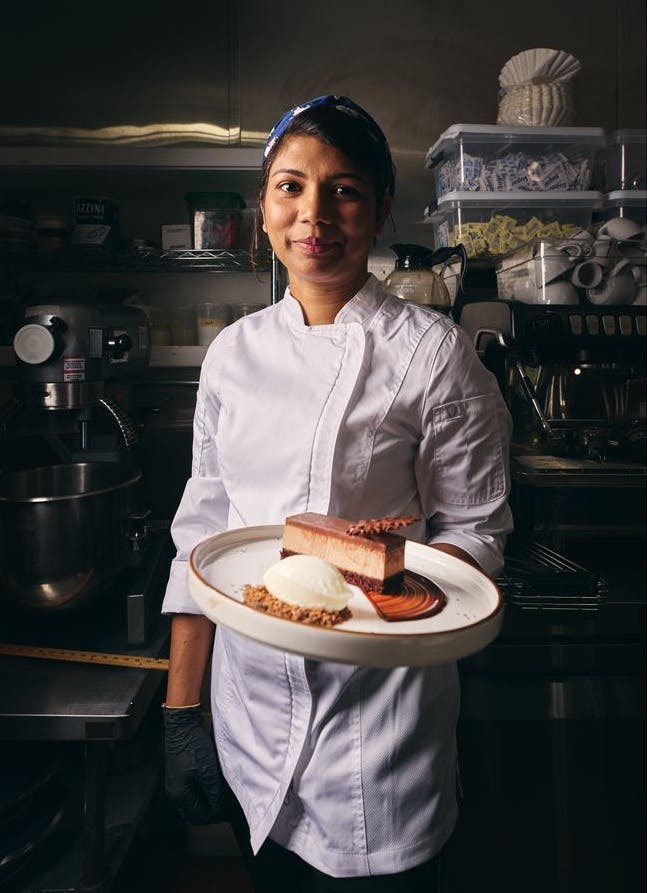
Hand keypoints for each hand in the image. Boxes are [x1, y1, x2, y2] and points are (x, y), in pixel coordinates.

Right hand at [163, 705, 231, 824]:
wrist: (181, 726)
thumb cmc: (193, 745)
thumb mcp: (208, 771)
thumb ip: (213, 793)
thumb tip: (219, 809)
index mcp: (180, 795)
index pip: (199, 818)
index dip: (215, 815)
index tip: (227, 809)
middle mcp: (174, 794)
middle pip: (194, 814)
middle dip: (210, 812)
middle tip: (224, 804)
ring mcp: (173, 786)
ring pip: (191, 805)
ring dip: (205, 804)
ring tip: (219, 795)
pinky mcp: (176, 778)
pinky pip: (189, 795)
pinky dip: (200, 795)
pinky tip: (210, 786)